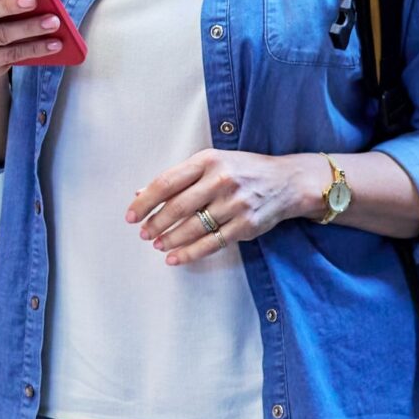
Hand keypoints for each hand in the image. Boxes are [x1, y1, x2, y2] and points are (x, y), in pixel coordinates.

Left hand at [129, 150, 325, 265]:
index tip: (131, 215)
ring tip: (157, 244)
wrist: (287, 182)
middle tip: (143, 233)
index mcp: (208, 160)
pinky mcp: (246, 225)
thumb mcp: (212, 163)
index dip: (145, 201)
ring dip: (170, 239)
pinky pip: (212, 243)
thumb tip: (140, 192)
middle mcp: (221, 180)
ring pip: (193, 227)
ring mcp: (235, 204)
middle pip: (178, 207)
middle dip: (156, 223)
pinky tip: (175, 258)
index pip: (167, 182)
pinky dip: (190, 253)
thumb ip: (178, 177)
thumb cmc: (242, 171)